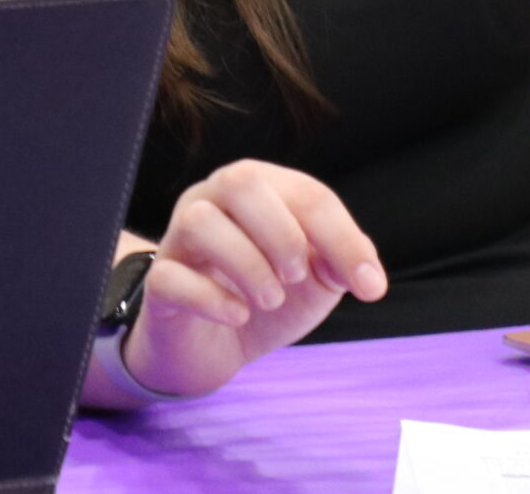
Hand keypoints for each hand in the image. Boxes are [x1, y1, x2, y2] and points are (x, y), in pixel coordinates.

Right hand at [120, 160, 387, 401]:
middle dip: (282, 233)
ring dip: (248, 263)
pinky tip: (239, 316)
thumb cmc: (265, 297)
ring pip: (200, 222)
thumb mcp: (316, 280)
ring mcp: (179, 240)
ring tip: (270, 299)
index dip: (342, 238)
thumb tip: (360, 269)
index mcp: (258, 192)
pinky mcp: (159, 284)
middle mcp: (212, 201)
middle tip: (297, 277)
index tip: (370, 288)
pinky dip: (213, 298)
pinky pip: (172, 277)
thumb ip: (342, 262)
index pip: (304, 193)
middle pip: (240, 182)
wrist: (214, 348)